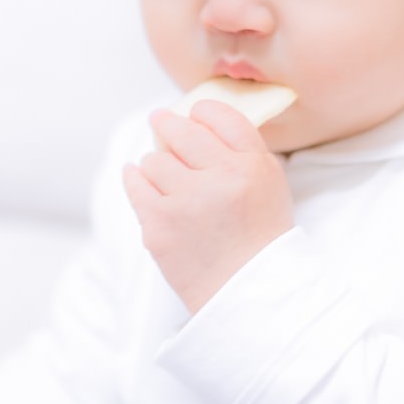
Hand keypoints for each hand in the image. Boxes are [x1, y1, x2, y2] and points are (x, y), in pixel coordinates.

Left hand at [122, 101, 294, 313]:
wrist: (245, 292)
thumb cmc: (257, 235)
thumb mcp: (269, 184)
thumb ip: (240, 147)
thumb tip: (197, 116)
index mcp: (251, 166)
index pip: (220, 115)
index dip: (201, 111)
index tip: (193, 115)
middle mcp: (219, 179)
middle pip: (180, 130)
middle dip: (167, 124)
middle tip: (161, 122)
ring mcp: (185, 202)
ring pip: (154, 158)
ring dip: (158, 164)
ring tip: (169, 179)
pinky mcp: (158, 225)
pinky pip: (135, 183)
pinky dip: (135, 177)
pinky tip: (138, 177)